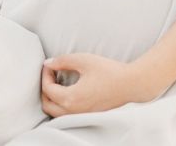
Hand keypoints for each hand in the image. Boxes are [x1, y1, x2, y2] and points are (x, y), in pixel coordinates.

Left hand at [40, 53, 158, 115]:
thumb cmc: (109, 71)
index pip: (47, 89)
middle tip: (50, 74)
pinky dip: (61, 105)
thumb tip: (48, 63)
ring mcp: (80, 115)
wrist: (130, 84)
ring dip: (52, 98)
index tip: (50, 64)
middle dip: (45, 88)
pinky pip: (65, 114)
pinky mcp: (87, 115)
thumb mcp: (84, 60)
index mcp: (70, 98)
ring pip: (55, 113)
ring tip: (57, 82)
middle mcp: (73, 111)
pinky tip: (69, 91)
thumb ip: (63, 61)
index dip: (45, 75)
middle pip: (47, 105)